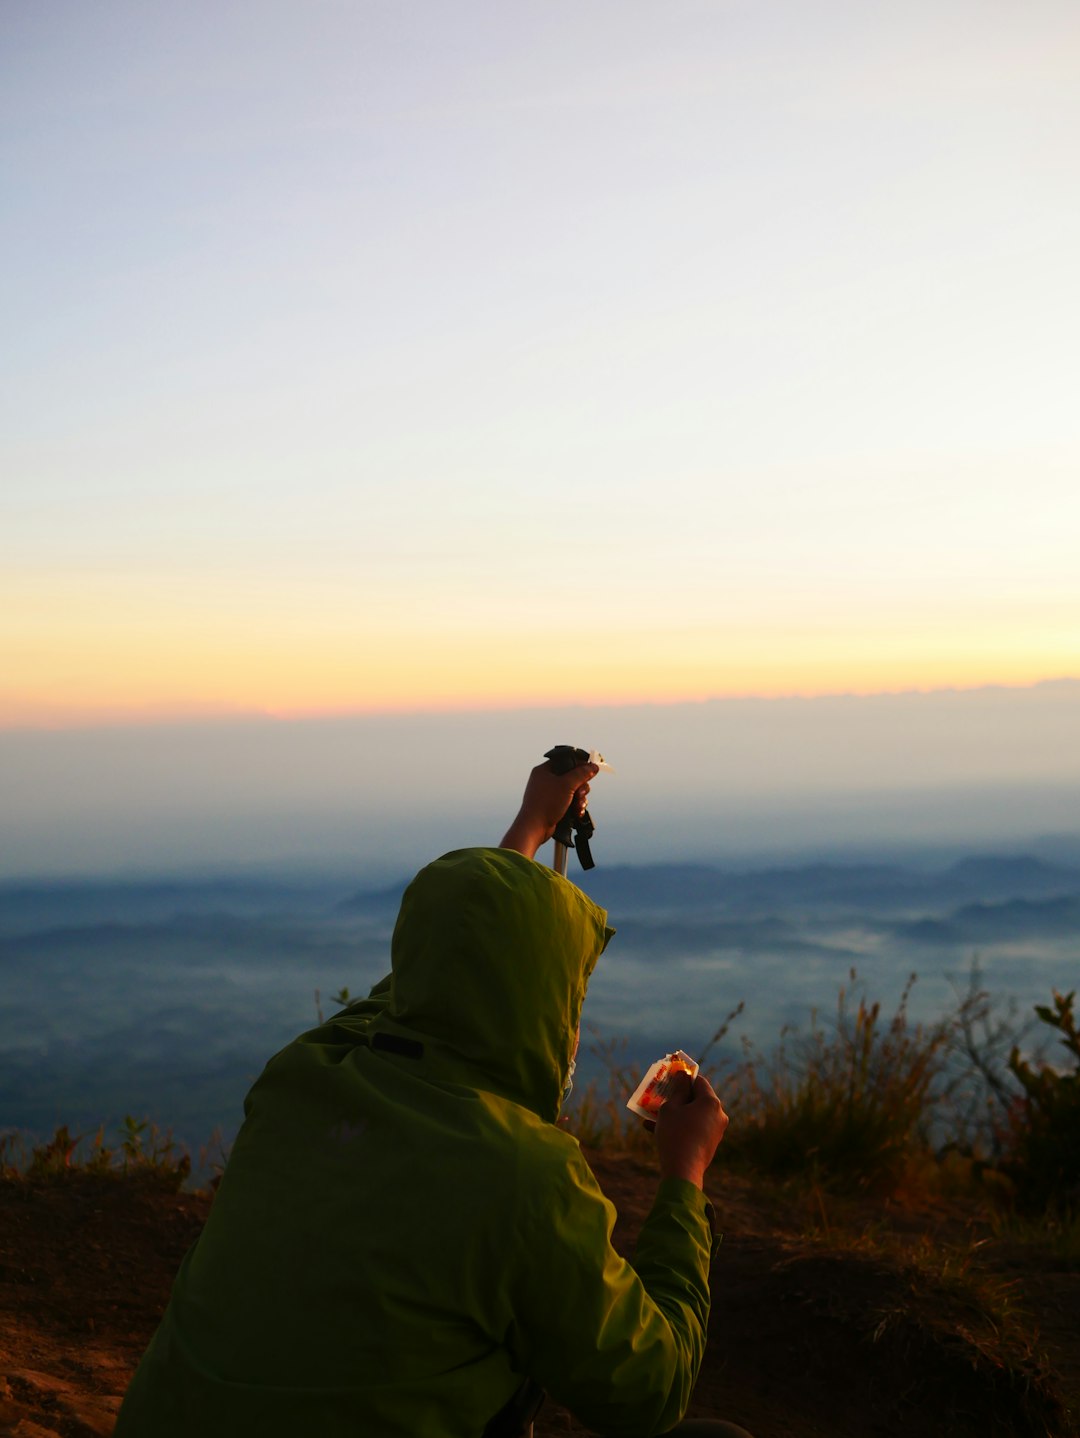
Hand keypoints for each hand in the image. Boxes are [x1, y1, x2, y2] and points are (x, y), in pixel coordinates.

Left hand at [499, 760, 597, 860]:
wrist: (534, 827)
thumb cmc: (546, 803)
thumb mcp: (566, 785)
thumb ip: (581, 774)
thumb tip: (593, 766)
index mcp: (545, 770)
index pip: (566, 761)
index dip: (580, 765)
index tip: (591, 770)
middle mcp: (546, 780)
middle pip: (572, 777)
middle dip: (581, 787)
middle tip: (580, 793)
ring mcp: (550, 794)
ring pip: (573, 791)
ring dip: (580, 799)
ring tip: (578, 806)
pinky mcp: (553, 805)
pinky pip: (569, 802)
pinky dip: (575, 806)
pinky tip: (576, 813)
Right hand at [654, 1072, 727, 1189]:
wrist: (683, 1171)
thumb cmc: (675, 1133)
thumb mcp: (671, 1107)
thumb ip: (678, 1089)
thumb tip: (683, 1075)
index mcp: (711, 1102)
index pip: (699, 1081)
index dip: (684, 1078)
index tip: (670, 1079)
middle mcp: (719, 1114)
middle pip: (697, 1099)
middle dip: (678, 1097)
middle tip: (660, 1097)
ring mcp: (716, 1131)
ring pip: (693, 1115)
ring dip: (676, 1113)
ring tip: (652, 1116)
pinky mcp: (710, 1144)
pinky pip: (694, 1128)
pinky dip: (680, 1126)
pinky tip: (656, 1130)